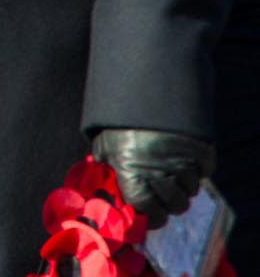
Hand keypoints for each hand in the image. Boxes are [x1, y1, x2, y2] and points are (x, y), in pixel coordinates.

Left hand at [93, 127, 214, 227]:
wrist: (141, 93)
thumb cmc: (118, 124)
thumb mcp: (105, 148)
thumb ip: (109, 172)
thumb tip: (110, 193)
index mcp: (133, 179)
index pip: (152, 214)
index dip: (153, 216)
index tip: (151, 212)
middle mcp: (160, 176)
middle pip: (177, 206)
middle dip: (170, 202)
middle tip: (163, 190)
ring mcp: (183, 165)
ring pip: (192, 190)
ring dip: (183, 184)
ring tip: (170, 168)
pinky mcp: (200, 152)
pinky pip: (204, 172)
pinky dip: (197, 168)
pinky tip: (183, 157)